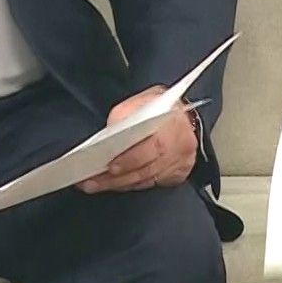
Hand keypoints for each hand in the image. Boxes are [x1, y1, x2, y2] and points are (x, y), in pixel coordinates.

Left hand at [78, 86, 197, 193]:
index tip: (110, 166)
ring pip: (146, 180)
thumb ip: (127, 113)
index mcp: (173, 124)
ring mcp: (180, 162)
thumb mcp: (146, 98)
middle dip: (117, 178)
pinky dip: (131, 184)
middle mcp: (179, 146)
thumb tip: (109, 131)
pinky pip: (150, 184)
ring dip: (119, 184)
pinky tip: (115, 184)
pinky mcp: (177, 173)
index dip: (130, 159)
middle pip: (146, 169)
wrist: (187, 117)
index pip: (152, 146)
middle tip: (94, 181)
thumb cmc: (165, 107)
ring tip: (97, 184)